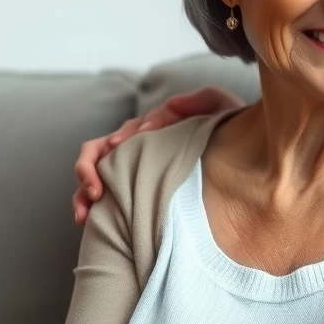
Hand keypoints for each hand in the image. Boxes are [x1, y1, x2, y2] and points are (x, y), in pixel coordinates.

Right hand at [73, 86, 243, 223]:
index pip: (128, 130)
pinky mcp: (130, 188)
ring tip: (83, 214)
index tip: (119, 147)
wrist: (241, 149)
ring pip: (93, 175)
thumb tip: (169, 107)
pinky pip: (101, 195)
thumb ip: (197, 101)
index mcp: (152, 127)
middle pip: (98, 150)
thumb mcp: (218, 106)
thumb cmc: (227, 127)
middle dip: (89, 169)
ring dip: (82, 192)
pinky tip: (86, 221)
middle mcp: (135, 146)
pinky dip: (88, 206)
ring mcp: (131, 167)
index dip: (121, 139)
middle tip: (95, 191)